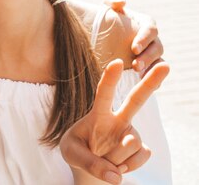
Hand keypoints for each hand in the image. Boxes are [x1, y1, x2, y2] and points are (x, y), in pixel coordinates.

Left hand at [60, 59, 169, 183]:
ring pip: (130, 143)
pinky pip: (139, 157)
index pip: (103, 93)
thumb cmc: (77, 151)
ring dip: (115, 157)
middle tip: (165, 65)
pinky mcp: (141, 148)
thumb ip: (89, 162)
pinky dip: (127, 167)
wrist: (89, 165)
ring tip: (104, 158)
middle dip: (151, 82)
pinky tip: (118, 165)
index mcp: (98, 114)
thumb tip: (115, 175)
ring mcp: (131, 133)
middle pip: (136, 99)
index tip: (117, 62)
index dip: (110, 79)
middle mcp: (118, 119)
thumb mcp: (71, 153)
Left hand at [103, 0, 163, 74]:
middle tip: (136, 65)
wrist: (103, 35)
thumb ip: (113, 0)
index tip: (133, 48)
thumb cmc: (107, 18)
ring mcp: (151, 53)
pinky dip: (152, 80)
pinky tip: (143, 84)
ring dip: (150, 69)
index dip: (144, 38)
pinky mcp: (147, 66)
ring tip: (137, 74)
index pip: (150, 29)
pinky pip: (154, 74)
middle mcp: (151, 39)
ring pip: (158, 62)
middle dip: (148, 57)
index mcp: (144, 24)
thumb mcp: (107, 8)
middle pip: (156, 48)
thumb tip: (120, 2)